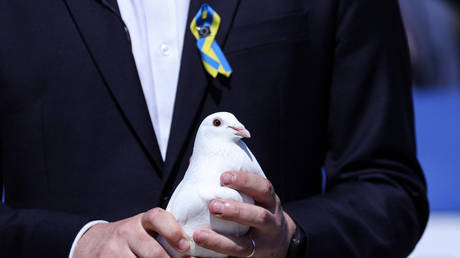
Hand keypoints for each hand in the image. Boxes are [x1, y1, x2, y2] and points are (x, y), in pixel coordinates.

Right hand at [73, 208, 189, 257]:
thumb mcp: (144, 230)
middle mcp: (127, 232)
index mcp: (142, 221)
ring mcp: (114, 249)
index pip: (158, 217)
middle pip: (154, 253)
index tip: (185, 246)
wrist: (92, 243)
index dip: (173, 231)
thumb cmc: (129, 239)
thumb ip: (164, 235)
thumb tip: (191, 252)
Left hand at [192, 171, 296, 257]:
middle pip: (259, 217)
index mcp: (270, 202)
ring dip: (221, 241)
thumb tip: (197, 159)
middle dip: (236, 211)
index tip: (224, 176)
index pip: (263, 188)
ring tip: (199, 235)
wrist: (279, 243)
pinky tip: (196, 256)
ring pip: (245, 246)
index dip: (245, 181)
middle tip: (213, 205)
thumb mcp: (255, 196)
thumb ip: (231, 182)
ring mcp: (262, 245)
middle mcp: (271, 223)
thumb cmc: (257, 210)